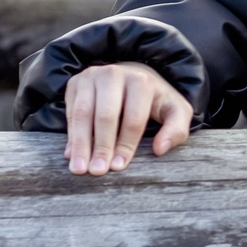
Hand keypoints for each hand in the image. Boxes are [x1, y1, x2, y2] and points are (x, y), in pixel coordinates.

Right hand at [62, 61, 192, 175]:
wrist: (131, 76)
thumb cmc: (154, 99)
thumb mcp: (174, 111)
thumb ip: (176, 129)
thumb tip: (160, 149)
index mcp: (141, 81)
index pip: (133, 118)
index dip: (126, 144)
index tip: (118, 166)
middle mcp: (114, 75)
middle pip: (106, 116)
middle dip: (101, 146)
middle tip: (97, 171)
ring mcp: (91, 77)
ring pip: (83, 114)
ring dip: (80, 143)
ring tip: (79, 168)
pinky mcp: (75, 83)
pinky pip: (70, 112)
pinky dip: (71, 135)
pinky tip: (72, 155)